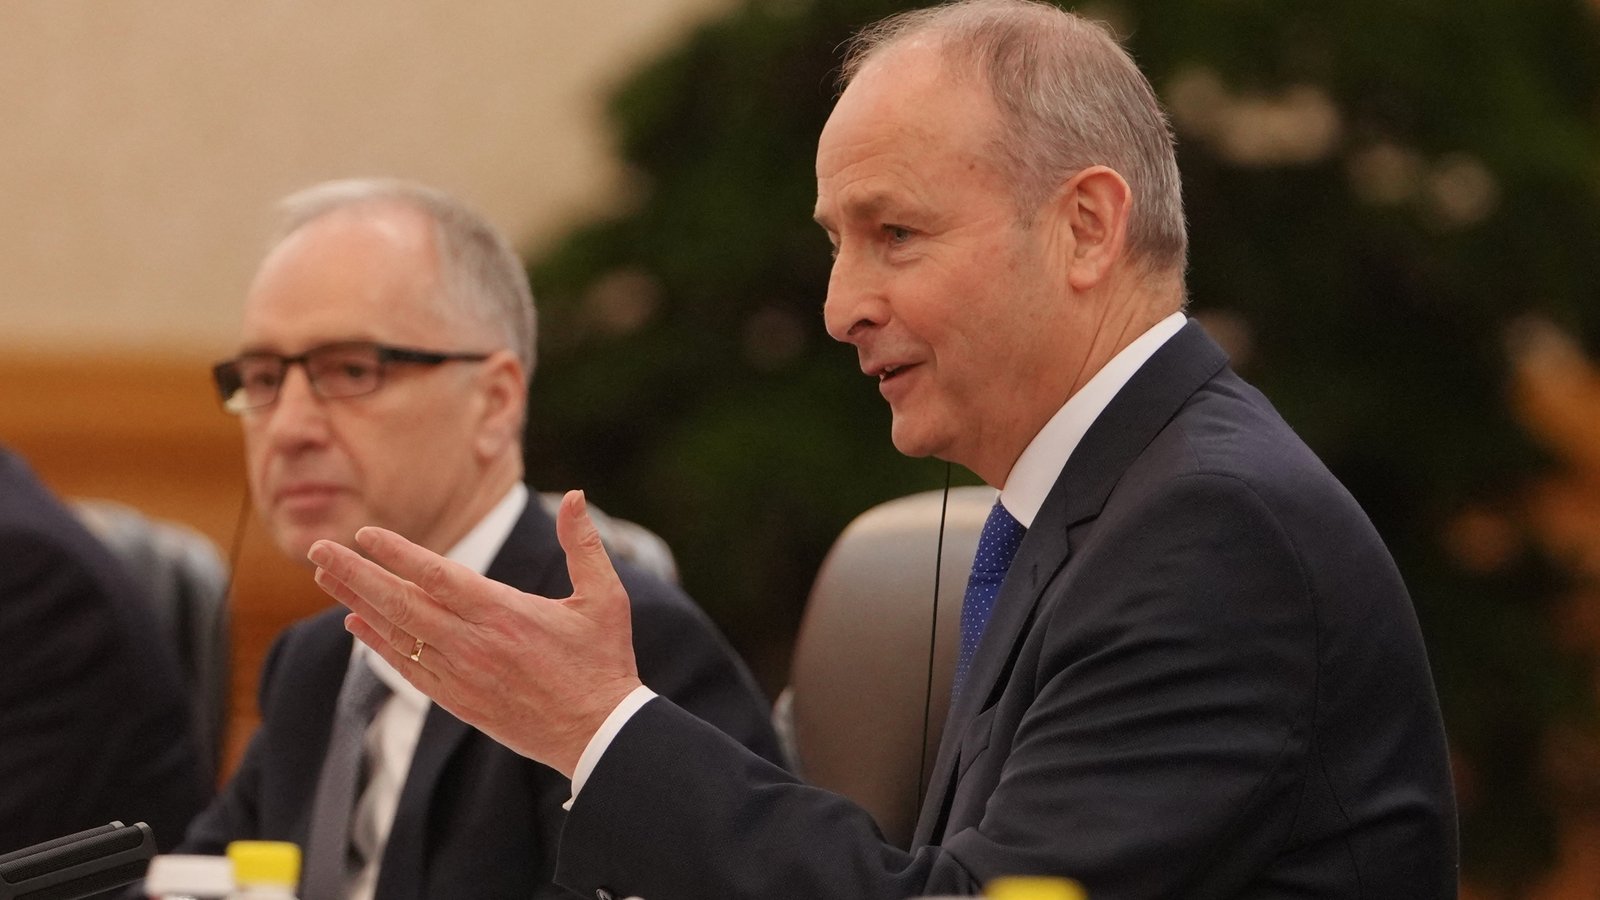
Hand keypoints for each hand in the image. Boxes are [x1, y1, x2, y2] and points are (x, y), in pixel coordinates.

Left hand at [307, 490, 643, 776]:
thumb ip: (585, 545)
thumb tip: (579, 496)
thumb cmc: (603, 663)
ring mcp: (461, 675)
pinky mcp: (458, 701)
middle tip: (318, 550)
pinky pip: (406, 669)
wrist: (597, 734)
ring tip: (325, 578)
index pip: (437, 575)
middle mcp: (473, 644)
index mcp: (504, 613)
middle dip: (355, 574)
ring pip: (396, 635)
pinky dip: (377, 645)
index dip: (397, 553)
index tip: (364, 534)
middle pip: (401, 603)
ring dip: (357, 604)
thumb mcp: (605, 598)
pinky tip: (355, 627)